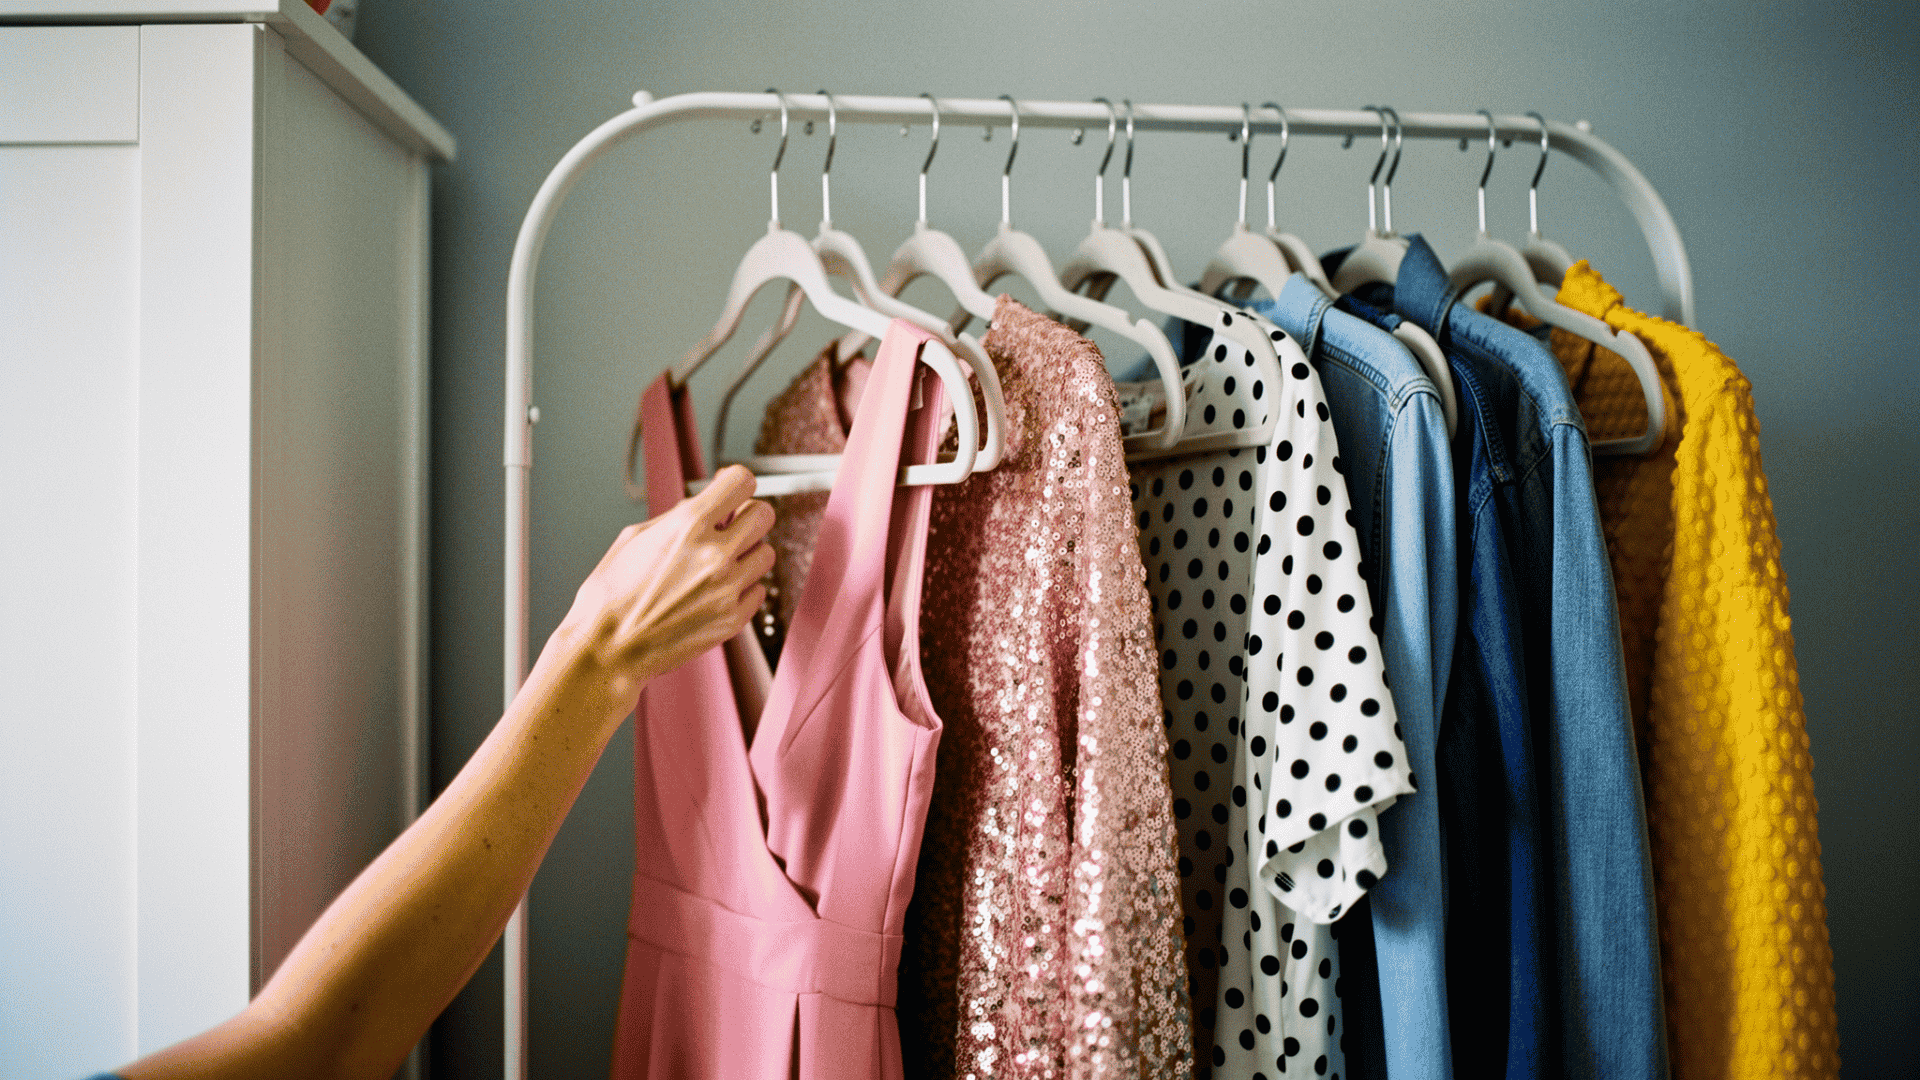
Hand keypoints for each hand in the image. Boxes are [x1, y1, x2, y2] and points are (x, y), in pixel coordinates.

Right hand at [556, 465, 774, 708]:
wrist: (609, 648)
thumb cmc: (612, 595)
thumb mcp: (635, 538)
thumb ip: (678, 517)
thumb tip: (708, 504)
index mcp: (688, 526)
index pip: (742, 481)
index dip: (736, 484)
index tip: (732, 492)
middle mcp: (715, 554)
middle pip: (764, 515)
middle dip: (747, 516)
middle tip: (730, 527)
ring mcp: (728, 588)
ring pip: (766, 554)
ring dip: (747, 554)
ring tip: (720, 565)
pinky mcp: (733, 619)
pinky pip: (758, 591)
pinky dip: (743, 588)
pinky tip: (717, 591)